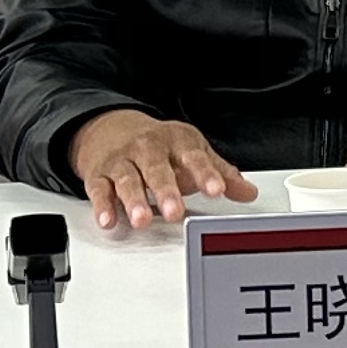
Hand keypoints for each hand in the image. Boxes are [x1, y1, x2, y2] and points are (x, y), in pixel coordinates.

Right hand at [67, 109, 252, 232]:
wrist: (109, 127)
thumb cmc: (157, 145)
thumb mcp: (191, 151)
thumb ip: (219, 172)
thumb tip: (247, 192)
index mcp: (176, 141)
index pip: (193, 157)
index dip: (206, 173)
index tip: (216, 190)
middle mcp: (148, 148)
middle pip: (157, 168)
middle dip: (166, 190)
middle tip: (175, 211)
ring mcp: (122, 161)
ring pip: (128, 180)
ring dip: (134, 200)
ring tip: (142, 220)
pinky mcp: (99, 175)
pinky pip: (100, 190)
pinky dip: (103, 205)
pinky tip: (108, 219)